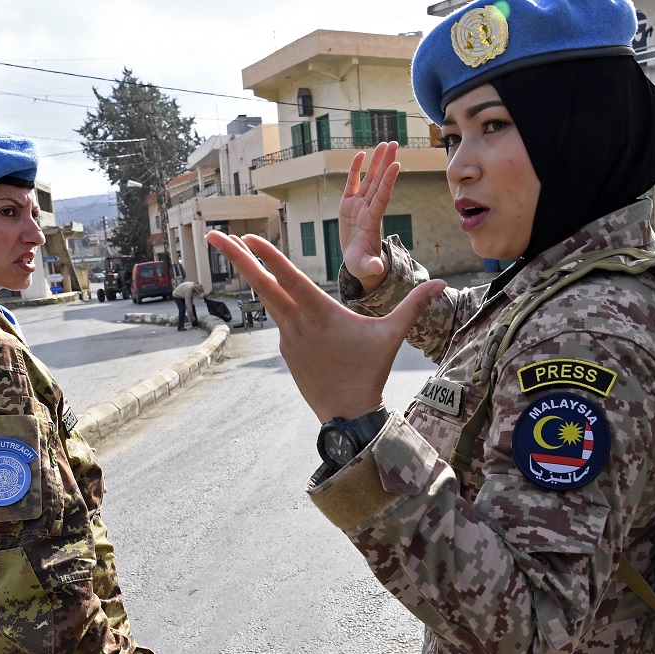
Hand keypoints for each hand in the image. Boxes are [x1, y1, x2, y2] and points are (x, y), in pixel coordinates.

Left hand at [205, 231, 444, 421]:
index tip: (246, 237)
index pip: (288, 278)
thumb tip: (442, 283)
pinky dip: (281, 307)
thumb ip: (413, 305)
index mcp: (320, 314)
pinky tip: (287, 304)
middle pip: (262, 284)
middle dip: (236, 258)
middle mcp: (297, 323)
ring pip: (267, 299)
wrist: (347, 415)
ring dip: (251, 275)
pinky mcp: (285, 350)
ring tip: (235, 253)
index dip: (267, 256)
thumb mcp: (392, 336)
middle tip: (212, 237)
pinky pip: (282, 322)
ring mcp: (287, 337)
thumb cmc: (370, 372)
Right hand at [339, 141, 400, 292]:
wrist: (359, 262)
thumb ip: (371, 265)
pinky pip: (353, 184)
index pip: (382, 198)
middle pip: (378, 182)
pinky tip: (361, 154)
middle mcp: (368, 209)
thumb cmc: (363, 265)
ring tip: (384, 144)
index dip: (388, 182)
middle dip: (385, 163)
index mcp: (372, 221)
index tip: (396, 164)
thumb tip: (377, 269)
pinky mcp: (348, 205)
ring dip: (376, 162)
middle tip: (394, 143)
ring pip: (369, 179)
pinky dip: (356, 170)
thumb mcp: (366, 267)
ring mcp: (359, 206)